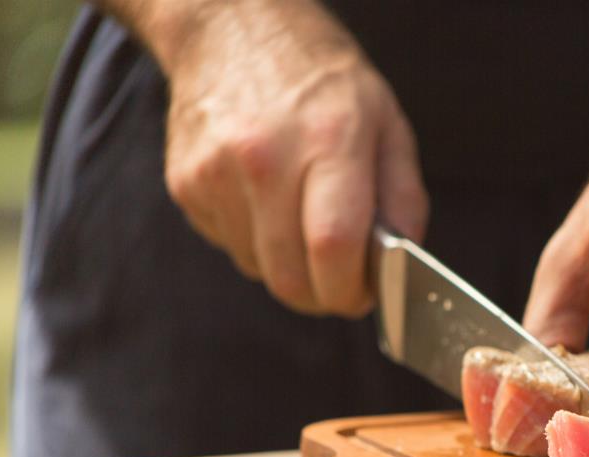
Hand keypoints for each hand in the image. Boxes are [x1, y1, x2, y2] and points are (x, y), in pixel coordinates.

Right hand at [160, 0, 426, 315]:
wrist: (231, 26)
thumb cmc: (321, 79)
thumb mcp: (387, 122)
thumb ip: (403, 199)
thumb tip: (401, 264)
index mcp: (328, 139)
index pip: (333, 246)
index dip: (351, 291)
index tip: (363, 297)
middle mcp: (265, 157)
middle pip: (290, 277)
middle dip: (321, 296)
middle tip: (339, 281)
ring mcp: (216, 173)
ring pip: (259, 270)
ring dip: (289, 267)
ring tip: (301, 219)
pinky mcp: (185, 185)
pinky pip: (229, 247)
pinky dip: (256, 243)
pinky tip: (266, 200)